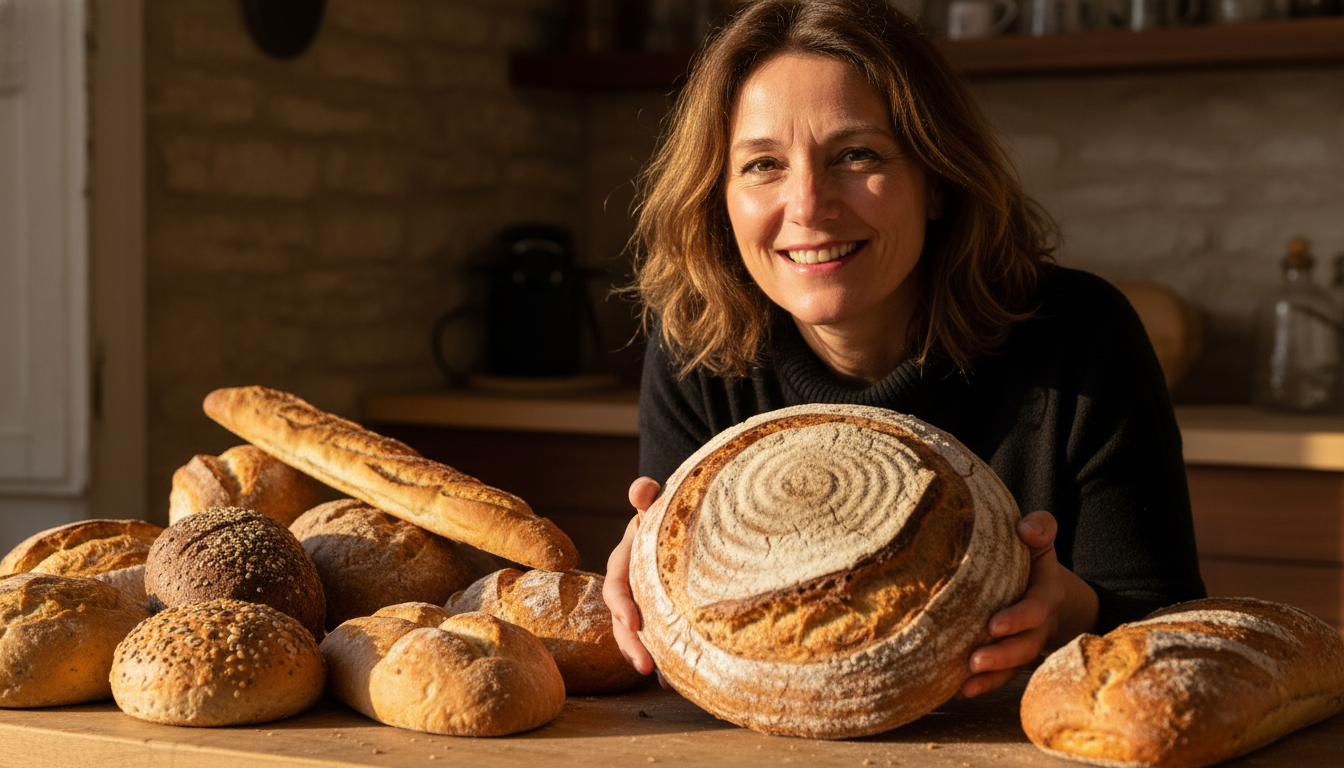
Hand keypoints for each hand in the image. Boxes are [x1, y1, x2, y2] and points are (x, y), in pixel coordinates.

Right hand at [603, 477, 661, 677]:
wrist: (681, 522)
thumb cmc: (667, 512)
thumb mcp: (658, 502)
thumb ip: (647, 495)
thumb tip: (642, 489)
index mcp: (625, 562)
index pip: (616, 585)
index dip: (621, 604)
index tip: (634, 622)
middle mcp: (631, 587)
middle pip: (624, 621)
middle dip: (631, 645)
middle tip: (646, 666)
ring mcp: (645, 603)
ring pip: (638, 636)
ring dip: (645, 658)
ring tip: (663, 681)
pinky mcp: (660, 616)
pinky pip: (659, 641)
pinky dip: (667, 661)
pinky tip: (677, 682)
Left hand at [960, 510, 1098, 697]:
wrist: (1046, 584)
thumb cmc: (1032, 556)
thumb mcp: (1039, 539)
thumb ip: (1040, 528)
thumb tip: (1025, 527)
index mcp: (1046, 592)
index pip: (1037, 608)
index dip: (1019, 618)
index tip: (993, 625)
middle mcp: (1042, 622)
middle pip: (1028, 645)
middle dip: (1003, 655)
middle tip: (975, 660)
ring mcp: (1030, 642)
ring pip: (1017, 665)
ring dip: (993, 675)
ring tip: (966, 681)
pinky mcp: (1015, 655)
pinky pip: (1004, 675)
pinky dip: (985, 684)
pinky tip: (961, 691)